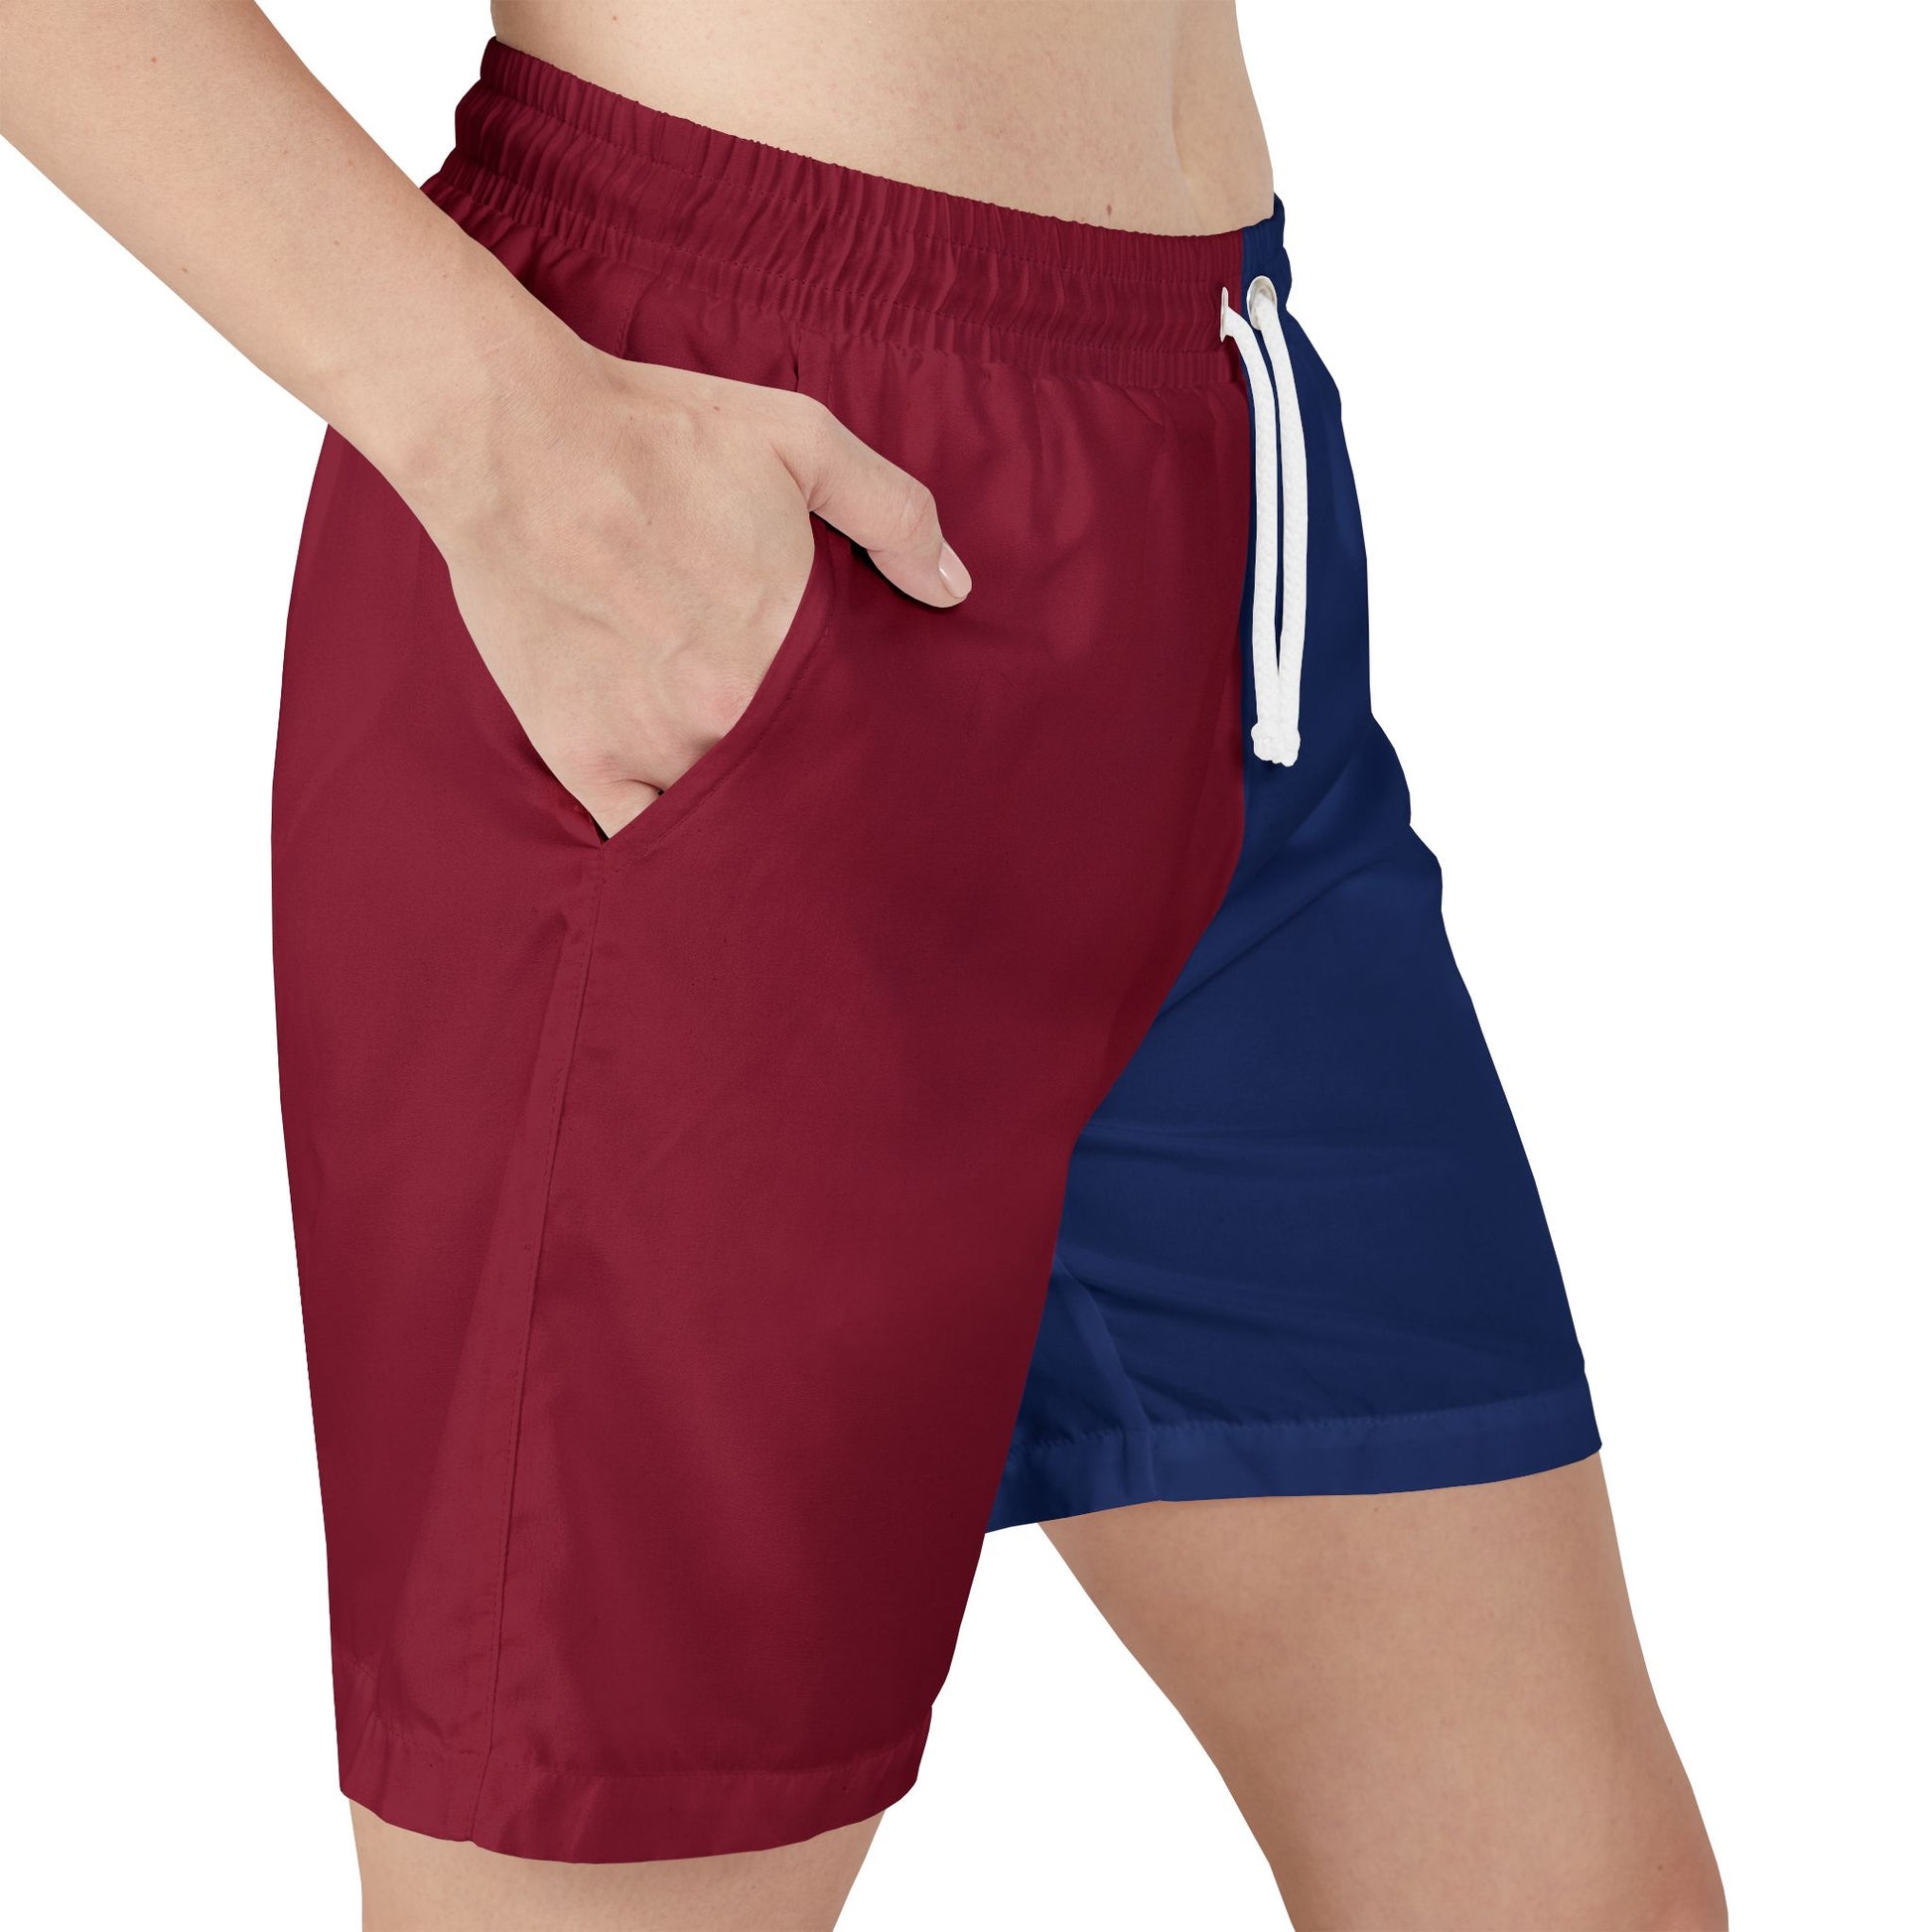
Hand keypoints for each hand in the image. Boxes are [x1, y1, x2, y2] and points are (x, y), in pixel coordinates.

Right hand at [407, 331, 969, 836]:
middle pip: (794, 777)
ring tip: (762, 817)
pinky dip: (666, 840)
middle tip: (816, 777)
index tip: (867, 739)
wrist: (514, 439)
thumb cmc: (656, 432)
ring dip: (744, 813)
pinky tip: (687, 834)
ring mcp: (654, 741)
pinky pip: (640, 833)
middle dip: (809, 780)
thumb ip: (892, 512)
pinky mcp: (584, 755)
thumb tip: (952, 589)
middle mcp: (729, 710)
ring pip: (725, 811)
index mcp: (791, 647)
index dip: (861, 735)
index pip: (854, 728)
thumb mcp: (800, 439)